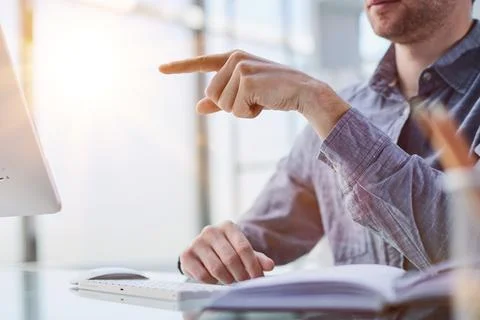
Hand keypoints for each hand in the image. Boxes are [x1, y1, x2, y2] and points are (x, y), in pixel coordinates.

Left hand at [159, 50, 349, 137]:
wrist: (302, 93)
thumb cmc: (274, 93)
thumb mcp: (245, 96)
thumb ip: (220, 101)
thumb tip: (197, 108)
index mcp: (232, 58)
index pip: (201, 62)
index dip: (179, 67)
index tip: (160, 68)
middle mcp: (234, 59)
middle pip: (212, 95)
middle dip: (231, 106)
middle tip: (254, 100)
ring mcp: (239, 67)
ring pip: (222, 104)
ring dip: (241, 110)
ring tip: (261, 100)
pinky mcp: (246, 79)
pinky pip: (235, 110)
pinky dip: (249, 114)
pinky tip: (265, 103)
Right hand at [180, 221, 274, 283]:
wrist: (203, 252)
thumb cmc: (227, 251)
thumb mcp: (242, 252)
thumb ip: (257, 258)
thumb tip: (270, 265)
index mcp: (228, 226)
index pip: (244, 248)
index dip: (252, 266)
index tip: (258, 279)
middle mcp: (211, 231)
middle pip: (231, 258)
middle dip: (241, 275)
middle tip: (245, 284)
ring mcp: (197, 242)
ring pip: (216, 268)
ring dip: (227, 280)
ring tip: (232, 283)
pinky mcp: (186, 255)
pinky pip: (202, 275)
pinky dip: (212, 282)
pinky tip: (216, 280)